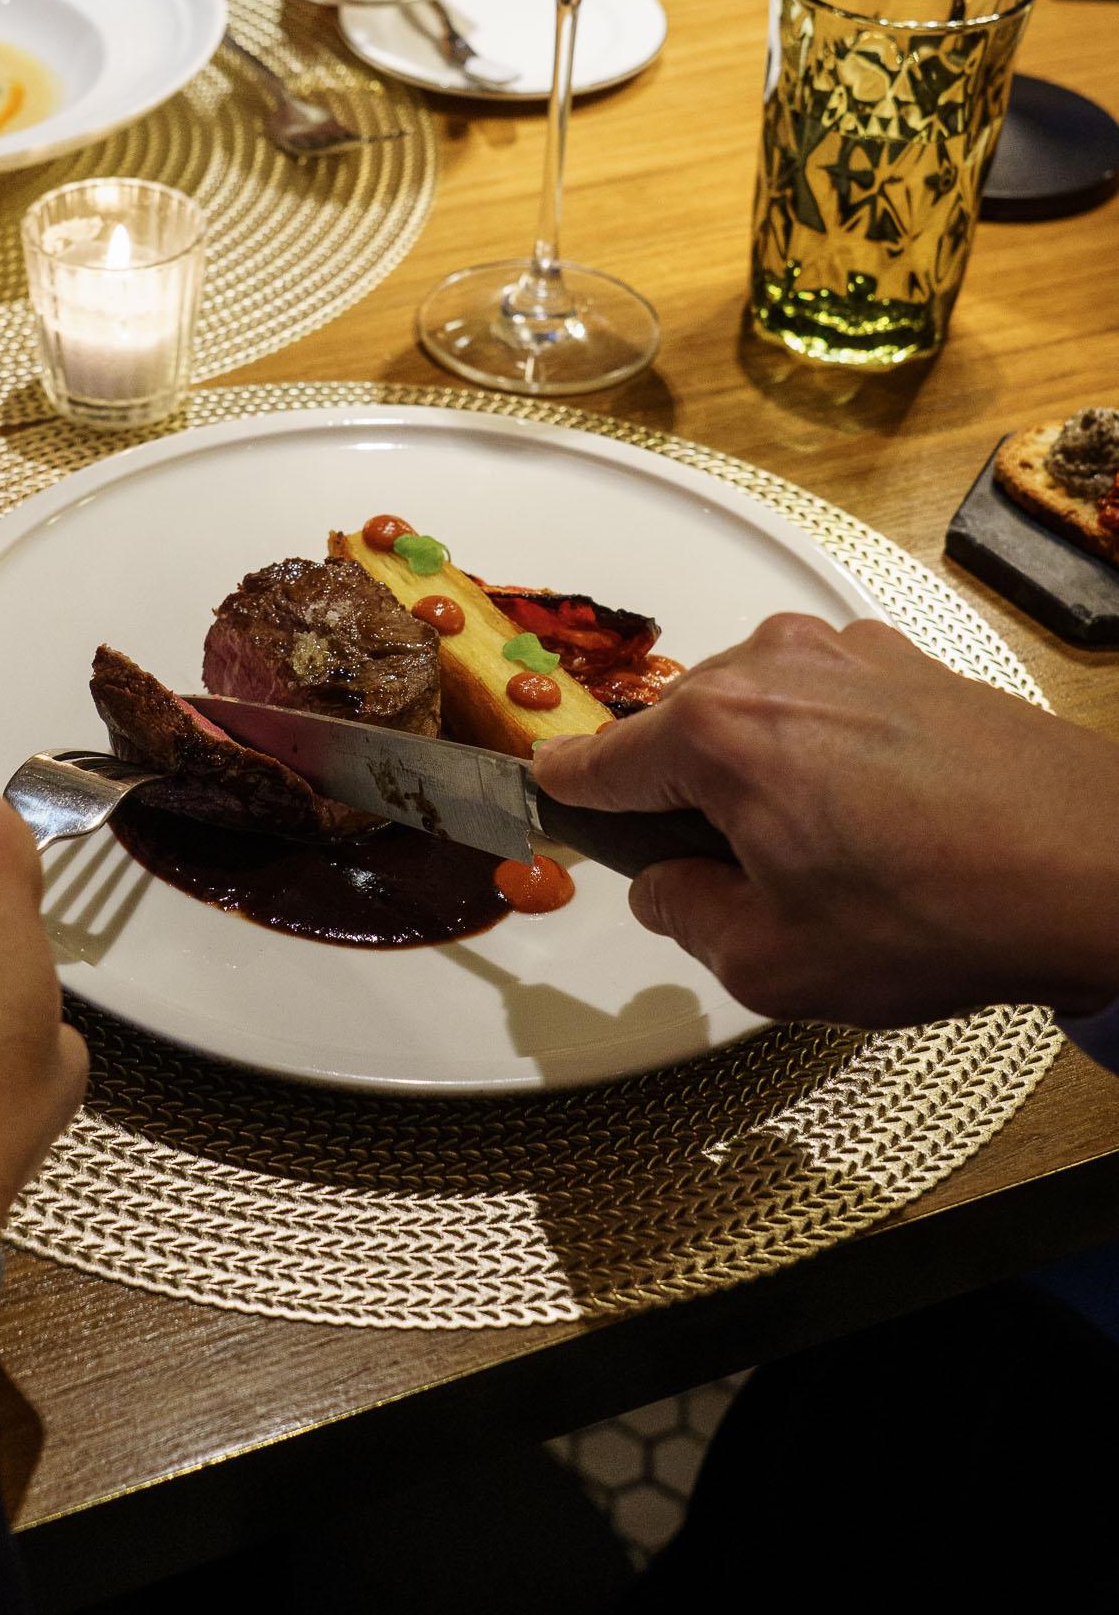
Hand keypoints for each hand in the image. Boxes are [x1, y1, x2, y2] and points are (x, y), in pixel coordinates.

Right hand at [532, 614, 1118, 1026]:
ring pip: (751, 716)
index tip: (550, 815)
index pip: (592, 761)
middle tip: (732, 885)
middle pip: (674, 735)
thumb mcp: (773, 961)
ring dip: (758, 778)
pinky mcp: (906, 662)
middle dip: (682, 804)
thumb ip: (685, 916)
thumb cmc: (947, 909)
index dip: (563, 802)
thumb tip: (666, 887)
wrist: (1099, 869)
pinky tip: (875, 826)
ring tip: (824, 862)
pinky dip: (823, 756)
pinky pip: (822, 705)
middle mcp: (771, 667)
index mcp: (716, 733)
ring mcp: (845, 654)